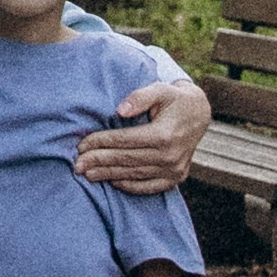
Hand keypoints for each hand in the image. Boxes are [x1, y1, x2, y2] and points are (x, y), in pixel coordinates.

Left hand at [75, 76, 209, 189]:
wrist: (200, 114)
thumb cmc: (174, 99)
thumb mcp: (161, 89)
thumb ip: (140, 96)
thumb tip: (120, 110)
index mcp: (164, 134)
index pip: (125, 141)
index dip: (102, 142)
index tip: (82, 144)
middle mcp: (170, 155)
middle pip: (126, 160)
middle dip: (99, 161)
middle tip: (77, 165)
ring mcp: (174, 170)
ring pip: (134, 175)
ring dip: (109, 175)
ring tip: (88, 175)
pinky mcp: (176, 178)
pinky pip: (149, 187)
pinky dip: (130, 186)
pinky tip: (113, 182)